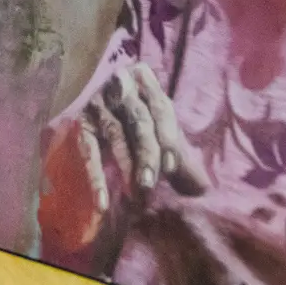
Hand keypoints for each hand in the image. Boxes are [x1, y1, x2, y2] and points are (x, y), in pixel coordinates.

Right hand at [39, 62, 207, 252]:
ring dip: (127, 166)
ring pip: (116, 135)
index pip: (161, 108)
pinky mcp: (81, 124)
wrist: (101, 108)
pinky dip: (96, 178)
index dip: (168, 137)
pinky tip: (102, 202)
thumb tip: (204, 188)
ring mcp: (98, 104)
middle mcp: (121, 86)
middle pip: (139, 120)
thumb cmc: (141, 123)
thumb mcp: (161, 130)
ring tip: (136, 196)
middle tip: (151, 184)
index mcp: (147, 82)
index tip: (172, 168)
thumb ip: (179, 153)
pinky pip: (89, 151)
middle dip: (147, 154)